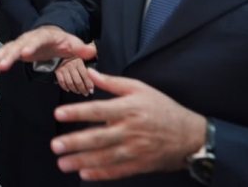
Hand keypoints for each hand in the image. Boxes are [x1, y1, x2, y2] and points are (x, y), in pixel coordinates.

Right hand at [0, 25, 94, 79]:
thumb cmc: (63, 41)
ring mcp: (20, 44)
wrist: (52, 35)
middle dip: (8, 56)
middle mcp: (28, 38)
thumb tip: (92, 51)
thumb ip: (81, 49)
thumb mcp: (73, 44)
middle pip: (17, 46)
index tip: (25, 54)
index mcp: (44, 36)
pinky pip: (3, 57)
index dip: (30, 46)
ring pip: (6, 51)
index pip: (37, 40)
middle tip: (1, 66)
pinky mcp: (14, 51)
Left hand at [50, 69, 205, 180]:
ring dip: (82, 161)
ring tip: (63, 163)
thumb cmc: (164, 108)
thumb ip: (113, 82)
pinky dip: (101, 173)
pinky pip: (118, 171)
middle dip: (75, 142)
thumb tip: (90, 72)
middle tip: (55, 145)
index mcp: (128, 108)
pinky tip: (85, 173)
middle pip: (98, 137)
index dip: (77, 112)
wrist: (192, 135)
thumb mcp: (140, 89)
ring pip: (105, 156)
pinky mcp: (141, 164)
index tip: (59, 114)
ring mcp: (136, 149)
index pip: (98, 110)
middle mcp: (130, 130)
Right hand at [54, 58, 93, 94]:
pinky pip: (61, 81)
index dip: (89, 85)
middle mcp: (71, 66)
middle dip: (82, 89)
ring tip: (77, 91)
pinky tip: (68, 89)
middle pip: (78, 82)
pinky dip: (65, 87)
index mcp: (79, 63)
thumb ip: (88, 66)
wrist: (60, 50)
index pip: (86, 76)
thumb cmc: (74, 56)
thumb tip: (96, 75)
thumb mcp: (82, 58)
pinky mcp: (57, 71)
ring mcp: (63, 68)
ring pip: (70, 83)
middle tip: (85, 93)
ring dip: (74, 89)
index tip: (91, 91)